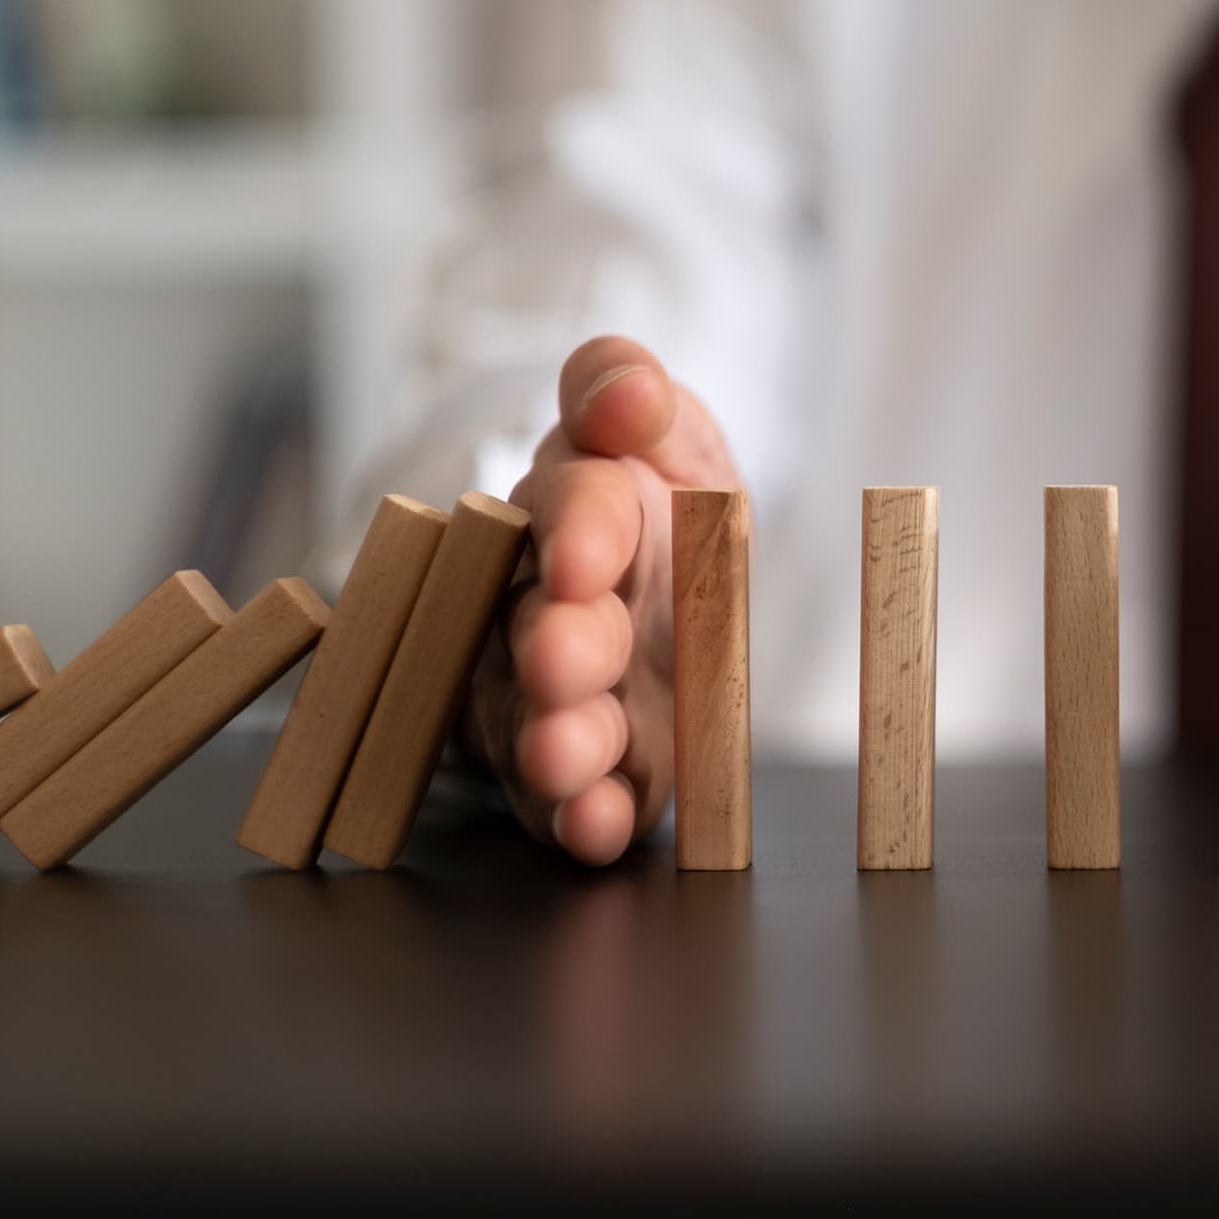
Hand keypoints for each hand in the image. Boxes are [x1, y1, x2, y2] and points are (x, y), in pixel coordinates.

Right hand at [463, 337, 740, 864]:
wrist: (681, 596)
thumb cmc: (664, 510)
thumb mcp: (667, 436)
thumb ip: (629, 393)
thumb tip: (627, 389)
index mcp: (577, 512)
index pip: (573, 509)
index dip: (577, 528)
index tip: (587, 552)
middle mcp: (546, 606)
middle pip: (539, 625)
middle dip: (553, 646)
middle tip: (562, 660)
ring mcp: (555, 697)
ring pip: (537, 719)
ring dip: (555, 742)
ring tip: (567, 758)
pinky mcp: (586, 772)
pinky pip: (571, 802)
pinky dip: (583, 818)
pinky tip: (599, 829)